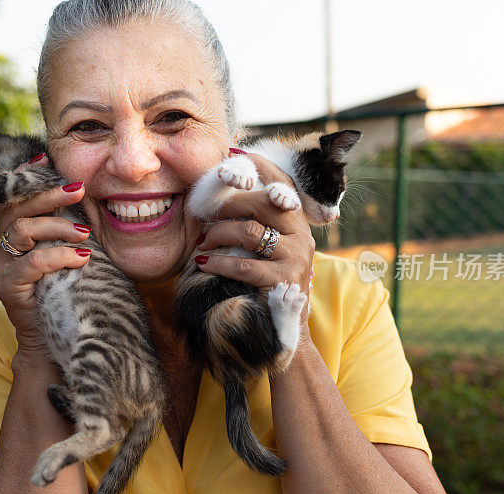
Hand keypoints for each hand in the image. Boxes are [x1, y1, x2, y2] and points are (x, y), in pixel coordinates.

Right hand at [0, 155, 91, 362]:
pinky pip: (32, 262)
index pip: (14, 197)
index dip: (26, 176)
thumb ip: (66, 228)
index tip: (45, 158)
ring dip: (58, 227)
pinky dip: (59, 256)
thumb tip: (84, 193)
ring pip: (23, 229)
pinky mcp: (6, 285)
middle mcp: (0, 246)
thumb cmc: (62, 291)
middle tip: (79, 189)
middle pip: (17, 207)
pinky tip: (82, 258)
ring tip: (85, 235)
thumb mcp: (64, 253)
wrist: (50, 338)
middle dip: (49, 194)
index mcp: (11, 234)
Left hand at [194, 153, 315, 322]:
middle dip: (228, 204)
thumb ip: (257, 226)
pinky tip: (202, 264)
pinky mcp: (282, 281)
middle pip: (262, 203)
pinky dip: (217, 262)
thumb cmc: (270, 283)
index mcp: (299, 224)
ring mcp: (295, 259)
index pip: (283, 186)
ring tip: (201, 243)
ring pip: (249, 232)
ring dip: (218, 234)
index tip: (237, 155)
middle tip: (205, 213)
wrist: (287, 327)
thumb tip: (222, 200)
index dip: (261, 168)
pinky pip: (243, 265)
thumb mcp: (269, 250)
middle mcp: (302, 237)